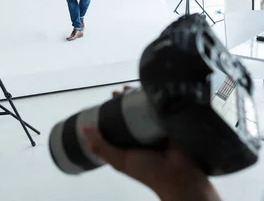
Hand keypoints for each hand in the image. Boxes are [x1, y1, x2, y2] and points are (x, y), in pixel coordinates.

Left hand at [82, 86, 221, 200]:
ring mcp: (157, 127)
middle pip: (132, 113)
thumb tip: (83, 129)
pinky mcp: (171, 121)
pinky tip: (153, 88)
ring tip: (134, 86)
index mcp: (130, 143)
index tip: (108, 98)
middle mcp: (142, 134)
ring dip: (141, 97)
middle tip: (121, 90)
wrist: (180, 176)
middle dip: (126, 101)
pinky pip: (163, 107)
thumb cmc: (149, 171)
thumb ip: (101, 147)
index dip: (112, 110)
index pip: (118, 123)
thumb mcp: (120, 161)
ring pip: (147, 108)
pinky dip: (158, 98)